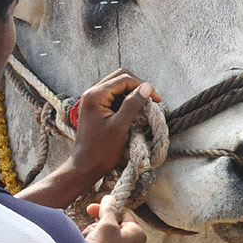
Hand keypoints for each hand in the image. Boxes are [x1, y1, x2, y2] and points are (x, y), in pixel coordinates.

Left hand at [68, 69, 159, 183]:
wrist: (85, 165)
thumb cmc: (102, 150)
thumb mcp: (120, 126)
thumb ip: (133, 104)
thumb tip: (147, 87)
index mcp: (95, 95)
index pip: (124, 80)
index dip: (143, 86)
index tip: (156, 100)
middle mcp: (91, 93)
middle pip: (120, 77)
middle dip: (137, 86)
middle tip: (150, 100)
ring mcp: (92, 99)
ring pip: (116, 84)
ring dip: (131, 91)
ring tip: (143, 105)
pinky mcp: (95, 106)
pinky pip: (112, 94)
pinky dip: (124, 98)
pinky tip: (132, 109)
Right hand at [83, 194, 146, 242]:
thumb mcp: (105, 226)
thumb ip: (108, 210)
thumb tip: (110, 197)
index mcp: (137, 234)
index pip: (123, 214)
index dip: (106, 209)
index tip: (91, 210)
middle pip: (111, 227)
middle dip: (96, 228)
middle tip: (89, 234)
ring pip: (104, 240)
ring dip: (92, 240)